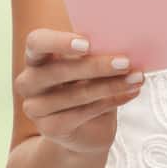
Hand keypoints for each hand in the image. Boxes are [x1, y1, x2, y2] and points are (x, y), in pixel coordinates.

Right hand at [14, 29, 143, 153]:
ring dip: (112, 85)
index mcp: (35, 57)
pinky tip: (131, 92)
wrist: (85, 129)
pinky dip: (112, 101)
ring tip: (137, 77)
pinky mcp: (50, 128)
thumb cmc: (87, 84)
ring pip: (76, 94)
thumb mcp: (88, 65)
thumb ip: (94, 52)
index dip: (59, 42)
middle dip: (96, 66)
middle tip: (125, 62)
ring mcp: (36, 108)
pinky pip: (84, 112)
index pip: (37, 42)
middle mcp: (28, 82)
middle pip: (59, 71)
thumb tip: (122, 37)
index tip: (87, 44)